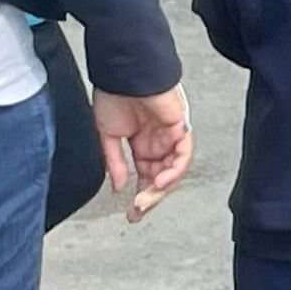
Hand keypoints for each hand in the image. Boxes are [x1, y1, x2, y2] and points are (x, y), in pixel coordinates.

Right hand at [93, 86, 193, 220]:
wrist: (121, 74)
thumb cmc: (113, 96)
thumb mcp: (107, 135)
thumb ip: (115, 162)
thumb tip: (119, 186)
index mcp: (141, 144)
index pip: (145, 176)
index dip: (140, 196)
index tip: (131, 214)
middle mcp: (158, 142)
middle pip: (161, 177)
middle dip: (150, 197)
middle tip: (136, 212)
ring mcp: (170, 136)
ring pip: (173, 170)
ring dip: (160, 188)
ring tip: (144, 200)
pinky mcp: (179, 127)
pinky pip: (183, 154)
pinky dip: (174, 169)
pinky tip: (159, 180)